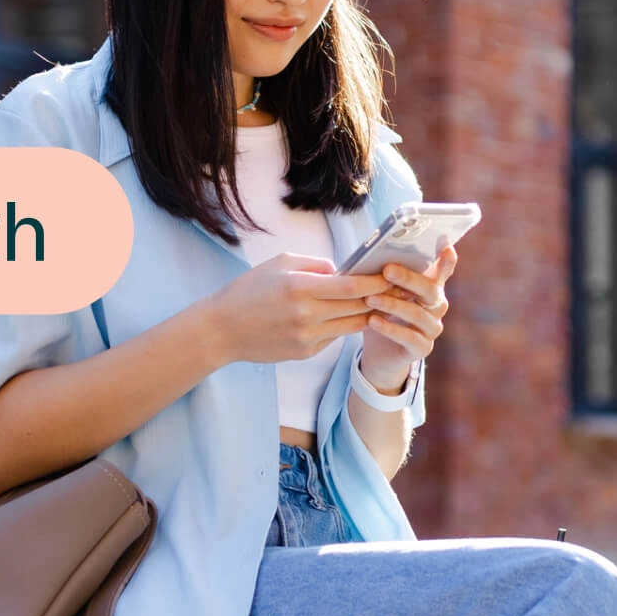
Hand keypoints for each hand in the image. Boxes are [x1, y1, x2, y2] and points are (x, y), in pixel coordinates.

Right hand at [213, 253, 389, 364]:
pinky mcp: (305, 353)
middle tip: (394, 288)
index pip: (351, 286)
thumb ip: (315, 264)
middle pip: (357, 307)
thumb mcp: (280, 263)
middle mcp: (307, 315)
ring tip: (376, 302)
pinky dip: (342, 326)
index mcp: (300, 287)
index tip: (389, 275)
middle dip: (379, 297)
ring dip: (366, 314)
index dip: (375, 281)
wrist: (222, 329)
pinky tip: (344, 316)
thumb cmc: (249, 290)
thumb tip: (343, 271)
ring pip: (351, 326)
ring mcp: (307, 337)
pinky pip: (334, 338)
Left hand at [359, 245, 456, 392]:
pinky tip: (372, 321)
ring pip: (417, 313)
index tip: (446, 246)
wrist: (379, 352)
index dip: (447, 260)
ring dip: (392, 304)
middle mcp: (437, 306)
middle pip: (430, 289)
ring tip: (370, 299)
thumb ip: (386, 276)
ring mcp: (432, 328)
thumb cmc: (382, 313)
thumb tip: (373, 256)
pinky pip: (409, 337)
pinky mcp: (423, 349)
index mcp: (430, 288)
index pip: (444, 271)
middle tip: (387, 270)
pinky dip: (389, 328)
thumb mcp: (383, 292)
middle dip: (408, 278)